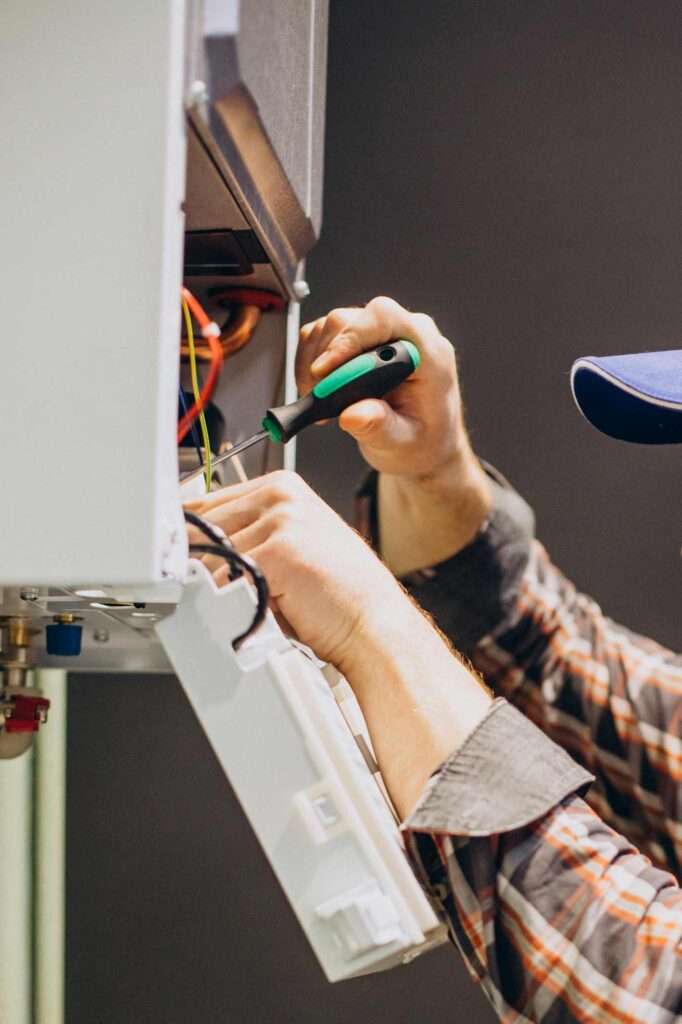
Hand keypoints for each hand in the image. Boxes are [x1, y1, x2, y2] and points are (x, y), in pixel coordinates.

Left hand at [185, 469, 491, 818]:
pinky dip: (227, 600)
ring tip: (244, 605)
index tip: (176, 560)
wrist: (373, 625)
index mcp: (282, 488)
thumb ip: (249, 538)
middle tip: (204, 592)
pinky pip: (224, 577)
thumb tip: (194, 550)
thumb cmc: (337, 595)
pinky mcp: (278, 549)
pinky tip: (251, 610)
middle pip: (202, 526)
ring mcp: (280, 518)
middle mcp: (280, 495)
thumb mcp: (290, 550)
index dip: (188, 537)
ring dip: (215, 587)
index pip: (207, 503)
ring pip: (210, 555)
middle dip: (196, 563)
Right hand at [297, 297, 491, 574]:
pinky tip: (319, 394)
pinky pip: (329, 340)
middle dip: (328, 352)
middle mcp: (409, 336)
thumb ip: (381, 428)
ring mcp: (386, 339)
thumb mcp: (403, 446)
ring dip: (317, 359)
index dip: (350, 339)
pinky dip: (316, 363)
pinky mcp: (365, 347)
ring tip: (318, 398)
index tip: (327, 372)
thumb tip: (357, 414)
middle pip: (355, 318)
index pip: (386, 320)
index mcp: (428, 352)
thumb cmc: (422, 449)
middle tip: (316, 391)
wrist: (427, 453)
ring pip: (336, 326)